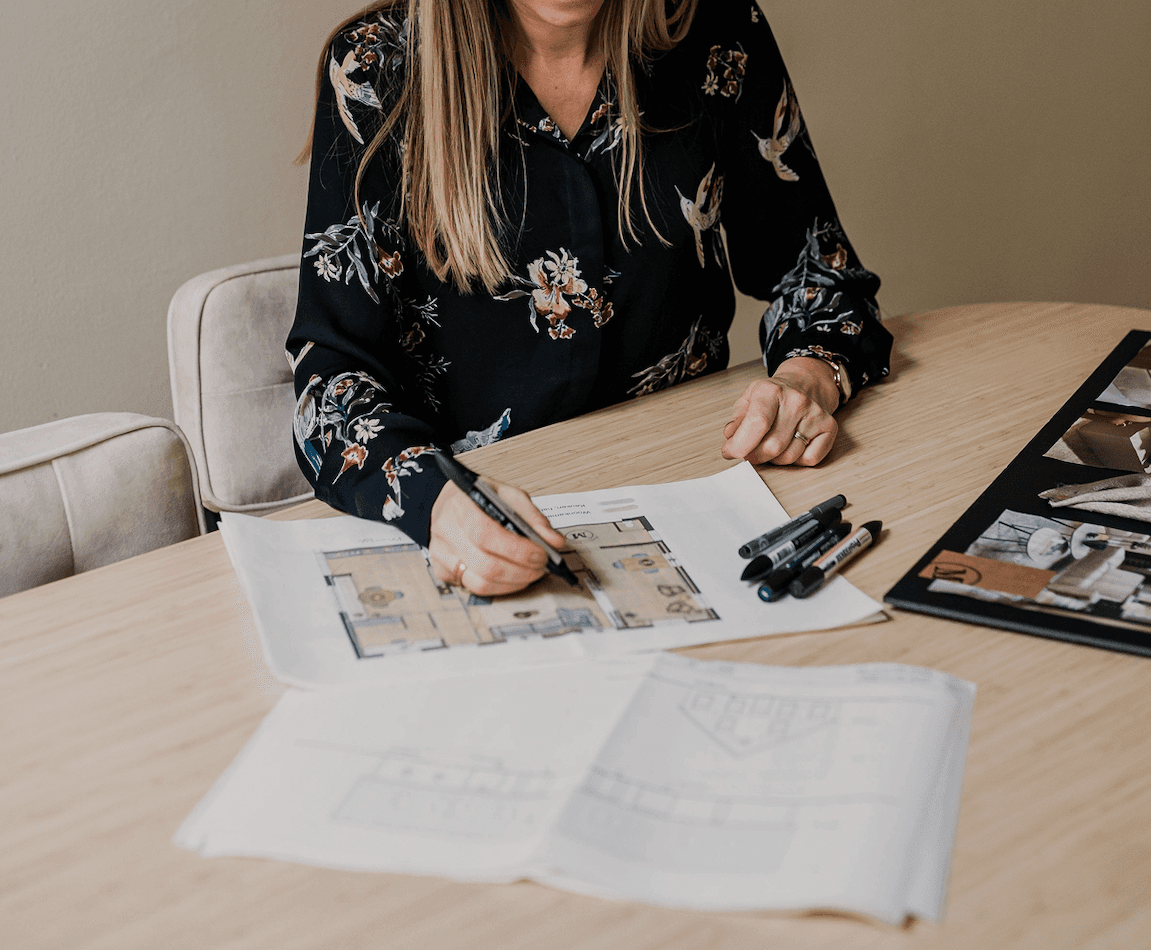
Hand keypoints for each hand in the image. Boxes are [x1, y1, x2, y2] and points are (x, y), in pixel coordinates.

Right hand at [428, 477, 567, 596]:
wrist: (449, 503)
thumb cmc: (479, 498)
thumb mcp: (508, 495)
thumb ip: (533, 517)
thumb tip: (554, 542)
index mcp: (460, 505)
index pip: (486, 534)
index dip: (517, 550)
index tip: (541, 554)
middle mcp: (445, 531)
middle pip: (485, 565)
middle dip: (522, 571)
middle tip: (541, 566)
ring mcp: (441, 554)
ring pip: (480, 584)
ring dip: (513, 583)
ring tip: (530, 573)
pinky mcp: (443, 572)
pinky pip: (474, 589)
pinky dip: (500, 587)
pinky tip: (512, 577)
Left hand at [721, 357, 840, 465]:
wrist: (806, 382)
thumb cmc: (775, 395)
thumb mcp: (749, 399)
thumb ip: (737, 420)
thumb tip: (731, 439)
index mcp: (771, 391)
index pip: (757, 424)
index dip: (740, 445)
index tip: (730, 452)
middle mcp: (796, 401)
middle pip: (772, 447)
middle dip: (755, 456)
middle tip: (749, 453)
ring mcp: (815, 415)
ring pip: (789, 457)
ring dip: (775, 459)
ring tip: (771, 446)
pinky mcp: (829, 427)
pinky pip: (809, 459)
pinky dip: (797, 460)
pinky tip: (791, 447)